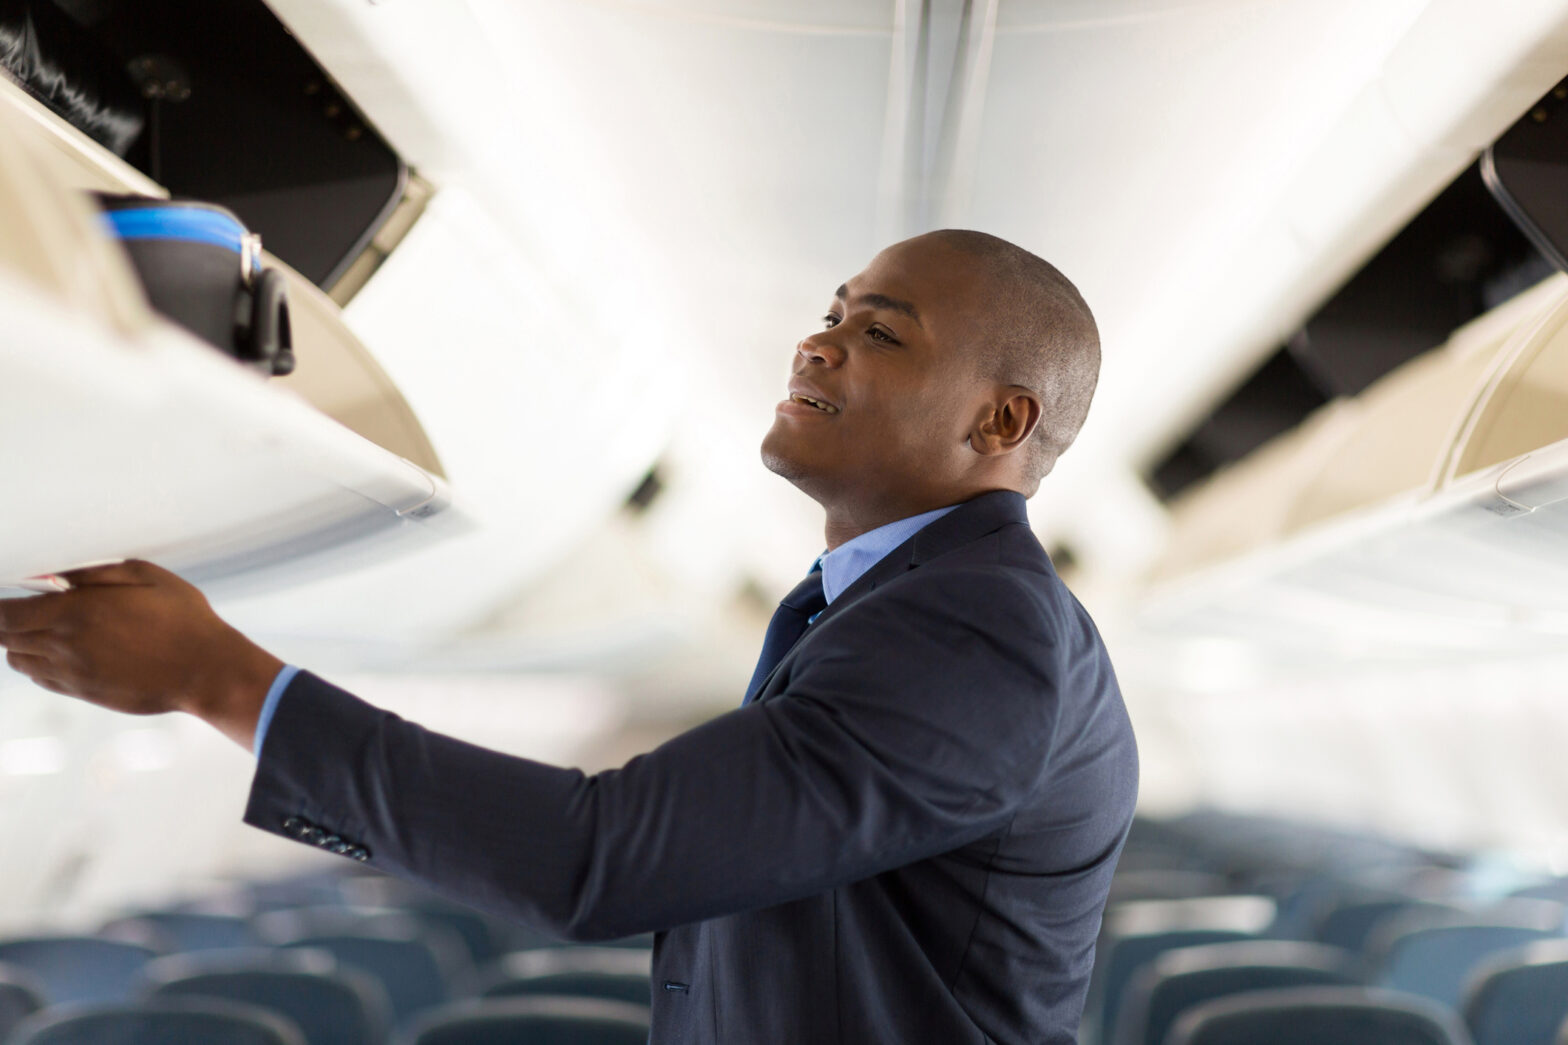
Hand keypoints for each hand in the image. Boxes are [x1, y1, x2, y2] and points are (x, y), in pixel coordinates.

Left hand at [0, 560, 282, 748]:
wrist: (206, 669)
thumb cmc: (183, 618)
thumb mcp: (146, 576)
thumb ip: (95, 572)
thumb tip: (56, 573)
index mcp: (75, 612)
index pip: (6, 614)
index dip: (0, 605)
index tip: (8, 597)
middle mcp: (65, 645)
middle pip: (6, 638)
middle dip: (6, 622)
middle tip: (23, 609)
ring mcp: (73, 673)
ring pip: (19, 661)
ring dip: (19, 644)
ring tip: (39, 631)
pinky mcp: (85, 692)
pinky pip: (42, 679)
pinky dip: (37, 665)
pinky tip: (57, 653)